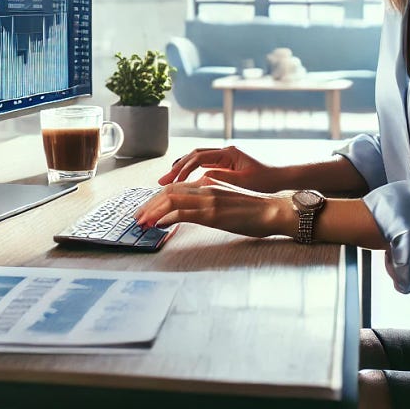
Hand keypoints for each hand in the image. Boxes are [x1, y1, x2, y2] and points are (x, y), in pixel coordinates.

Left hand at [135, 175, 296, 238]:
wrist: (272, 211)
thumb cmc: (252, 210)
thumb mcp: (226, 202)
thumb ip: (209, 202)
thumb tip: (191, 211)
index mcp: (208, 185)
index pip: (175, 188)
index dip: (156, 199)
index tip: (146, 210)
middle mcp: (205, 189)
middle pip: (168, 192)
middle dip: (149, 205)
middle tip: (137, 218)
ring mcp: (208, 201)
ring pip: (171, 200)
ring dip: (152, 211)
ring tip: (141, 222)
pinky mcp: (213, 214)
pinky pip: (183, 213)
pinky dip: (166, 217)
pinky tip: (157, 224)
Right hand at [158, 145, 286, 191]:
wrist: (281, 179)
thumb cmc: (266, 181)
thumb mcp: (243, 182)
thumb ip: (221, 178)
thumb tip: (199, 177)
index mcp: (228, 153)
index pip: (198, 158)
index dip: (182, 169)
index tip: (171, 182)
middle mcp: (224, 152)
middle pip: (193, 156)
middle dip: (177, 168)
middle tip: (162, 182)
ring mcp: (225, 158)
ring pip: (197, 160)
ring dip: (182, 170)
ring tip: (168, 182)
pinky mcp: (226, 165)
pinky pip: (204, 166)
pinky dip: (192, 173)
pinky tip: (184, 183)